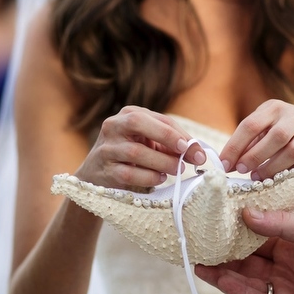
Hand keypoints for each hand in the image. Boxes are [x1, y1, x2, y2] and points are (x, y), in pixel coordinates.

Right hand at [75, 106, 201, 188]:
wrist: (96, 174)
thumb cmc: (129, 155)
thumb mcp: (148, 142)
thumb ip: (171, 145)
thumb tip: (197, 153)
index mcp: (128, 114)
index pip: (158, 119)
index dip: (179, 133)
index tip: (196, 149)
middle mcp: (114, 126)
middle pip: (138, 123)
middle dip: (166, 137)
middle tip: (184, 153)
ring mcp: (107, 148)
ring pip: (136, 152)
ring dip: (161, 163)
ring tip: (175, 170)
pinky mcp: (105, 170)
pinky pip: (129, 174)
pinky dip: (149, 178)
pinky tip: (159, 179)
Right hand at [195, 209, 293, 293]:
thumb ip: (281, 224)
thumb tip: (247, 214)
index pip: (259, 234)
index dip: (238, 227)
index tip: (216, 218)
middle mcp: (286, 266)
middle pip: (248, 258)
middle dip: (224, 250)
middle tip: (199, 239)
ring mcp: (284, 289)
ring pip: (245, 279)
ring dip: (222, 271)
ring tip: (199, 259)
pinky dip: (235, 289)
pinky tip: (217, 278)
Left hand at [220, 100, 293, 180]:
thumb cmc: (279, 128)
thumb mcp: (263, 127)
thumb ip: (247, 142)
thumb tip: (228, 164)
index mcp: (274, 108)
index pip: (251, 125)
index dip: (235, 146)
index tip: (224, 164)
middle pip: (276, 136)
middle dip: (255, 156)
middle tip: (241, 170)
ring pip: (292, 151)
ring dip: (271, 167)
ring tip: (257, 176)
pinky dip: (288, 173)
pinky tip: (276, 179)